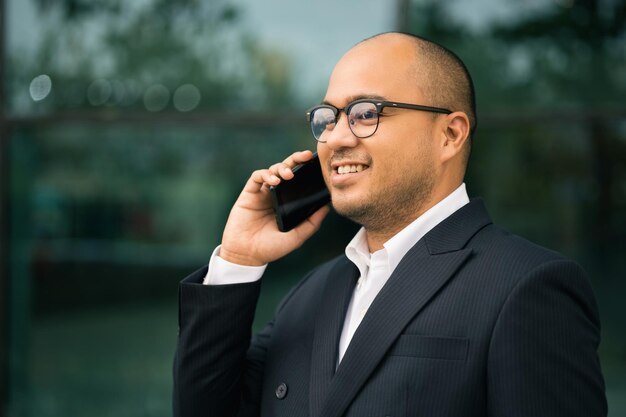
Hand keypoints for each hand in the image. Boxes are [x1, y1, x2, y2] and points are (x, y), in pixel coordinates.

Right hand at [219, 150, 329, 265]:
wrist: (247, 255)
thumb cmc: (271, 248)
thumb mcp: (297, 237)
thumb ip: (312, 223)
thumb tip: (327, 207)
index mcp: (288, 202)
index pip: (299, 181)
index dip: (307, 170)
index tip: (318, 164)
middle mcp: (276, 194)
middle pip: (287, 169)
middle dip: (297, 159)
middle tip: (307, 156)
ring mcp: (262, 193)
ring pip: (273, 170)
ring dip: (282, 168)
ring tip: (288, 175)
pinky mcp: (249, 193)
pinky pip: (257, 176)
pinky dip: (266, 175)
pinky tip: (273, 181)